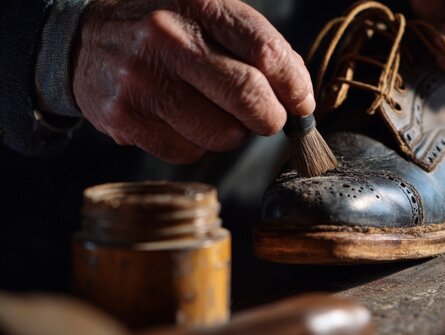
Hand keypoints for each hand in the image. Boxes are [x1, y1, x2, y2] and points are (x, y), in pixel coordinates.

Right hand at [73, 0, 314, 163]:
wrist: (85, 40)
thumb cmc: (165, 30)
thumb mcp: (209, 16)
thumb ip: (257, 47)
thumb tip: (300, 94)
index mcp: (198, 6)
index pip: (266, 53)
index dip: (295, 86)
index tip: (301, 102)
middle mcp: (167, 38)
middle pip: (248, 96)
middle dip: (272, 117)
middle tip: (270, 118)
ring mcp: (142, 81)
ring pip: (223, 134)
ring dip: (234, 133)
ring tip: (217, 113)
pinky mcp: (126, 119)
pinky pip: (189, 152)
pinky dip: (199, 144)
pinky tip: (185, 121)